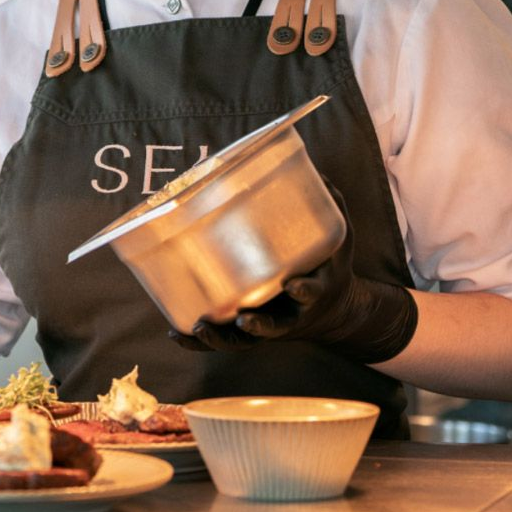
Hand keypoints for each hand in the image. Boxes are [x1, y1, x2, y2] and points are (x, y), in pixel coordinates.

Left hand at [170, 182, 417, 363]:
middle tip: (242, 320)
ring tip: (197, 327)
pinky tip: (174, 333)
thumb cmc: (327, 267)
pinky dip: (199, 342)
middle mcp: (289, 314)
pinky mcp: (248, 332)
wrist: (332, 312)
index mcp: (313, 291)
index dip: (303, 290)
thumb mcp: (337, 240)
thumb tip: (316, 169)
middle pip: (272, 328)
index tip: (292, 285)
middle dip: (257, 327)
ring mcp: (267, 326)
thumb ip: (330, 207)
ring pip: (242, 342)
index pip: (310, 292)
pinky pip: (222, 341)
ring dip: (219, 339)